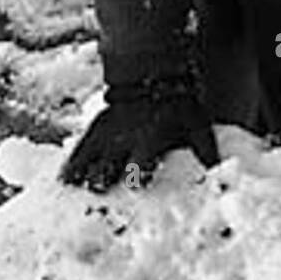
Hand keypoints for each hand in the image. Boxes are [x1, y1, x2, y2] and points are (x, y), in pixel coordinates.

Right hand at [60, 77, 218, 191]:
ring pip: (88, 161)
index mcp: (148, 141)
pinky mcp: (97, 129)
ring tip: (68, 199)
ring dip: (81, 179)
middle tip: (94, 207)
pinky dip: (71, 165)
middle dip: (100, 186)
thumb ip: (206, 150)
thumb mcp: (197, 125)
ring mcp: (107, 135)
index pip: (139, 167)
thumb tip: (219, 173)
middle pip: (105, 170)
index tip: (132, 196)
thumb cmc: (179, 104)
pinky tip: (61, 182)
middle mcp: (124, 141)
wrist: (153, 72)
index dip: (136, 182)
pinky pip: (80, 149)